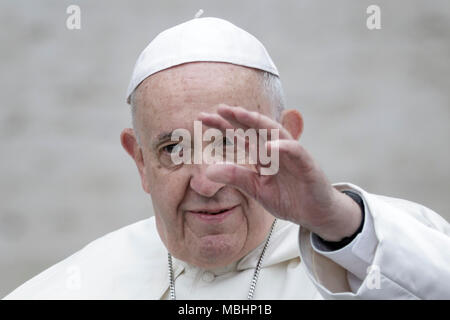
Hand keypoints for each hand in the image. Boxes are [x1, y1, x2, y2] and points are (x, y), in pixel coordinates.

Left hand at [198, 104, 361, 240]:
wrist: (315, 213)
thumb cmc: (288, 197)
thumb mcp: (256, 189)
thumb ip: (236, 177)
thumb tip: (208, 171)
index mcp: (262, 155)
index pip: (240, 135)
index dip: (223, 126)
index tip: (202, 118)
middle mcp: (275, 149)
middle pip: (254, 128)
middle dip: (237, 117)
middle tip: (218, 108)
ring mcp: (292, 154)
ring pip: (274, 132)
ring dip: (258, 122)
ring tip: (240, 114)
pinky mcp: (307, 164)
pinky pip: (295, 151)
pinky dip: (282, 147)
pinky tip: (268, 146)